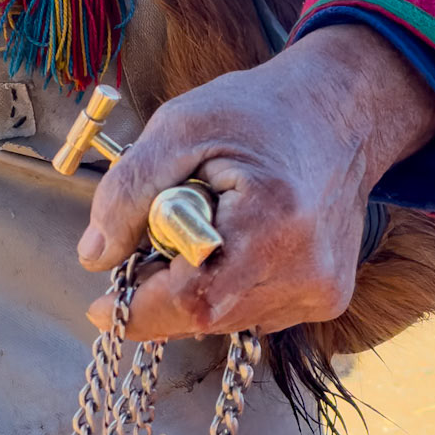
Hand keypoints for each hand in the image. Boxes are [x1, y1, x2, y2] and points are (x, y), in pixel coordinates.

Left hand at [78, 26, 434, 341]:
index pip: (193, 299)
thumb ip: (129, 191)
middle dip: (160, 295)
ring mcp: (323, 290)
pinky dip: (225, 290)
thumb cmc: (256, 113)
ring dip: (193, 292)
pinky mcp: (327, 298)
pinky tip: (231, 246)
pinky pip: (253, 314)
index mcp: (274, 221)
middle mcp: (307, 269)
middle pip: (206, 318)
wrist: (339, 114)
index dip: (139, 308)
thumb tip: (95, 258)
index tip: (99, 303)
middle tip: (146, 249)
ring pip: (227, 322)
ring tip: (198, 233)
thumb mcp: (178, 128)